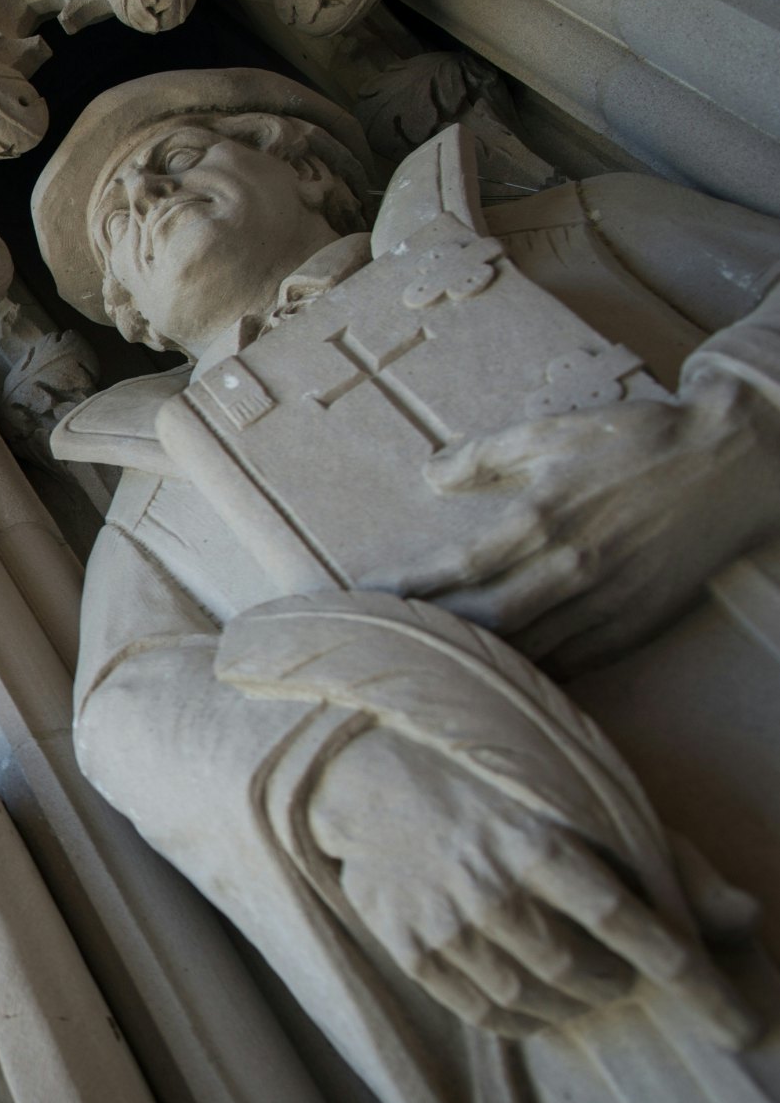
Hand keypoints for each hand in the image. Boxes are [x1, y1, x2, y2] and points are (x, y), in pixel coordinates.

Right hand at [311, 731, 755, 1043]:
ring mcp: (442, 920)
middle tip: (623, 975)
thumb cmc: (496, 784)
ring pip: (531, 1001)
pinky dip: (523, 1020)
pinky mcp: (406, 943)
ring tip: (581, 988)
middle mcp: (488, 886)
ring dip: (574, 1007)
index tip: (742, 1029)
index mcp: (537, 841)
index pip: (630, 927)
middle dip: (619, 986)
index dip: (693, 983)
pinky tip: (536, 1001)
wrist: (371, 772)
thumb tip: (746, 919)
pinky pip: (481, 1011)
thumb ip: (670, 862)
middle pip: (581, 974)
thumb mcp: (586, 801)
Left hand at [396, 372, 779, 670]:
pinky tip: (493, 671)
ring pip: (523, 650)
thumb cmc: (640, 441)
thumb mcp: (555, 431)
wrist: (736, 464)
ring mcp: (606, 604)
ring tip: (425, 656)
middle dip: (427, 630)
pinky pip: (568, 663)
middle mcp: (572, 569)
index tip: (365, 592)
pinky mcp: (633, 626)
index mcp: (545, 518)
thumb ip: (486, 454)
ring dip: (471, 657)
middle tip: (382, 635)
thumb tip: (430, 475)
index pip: (456, 568)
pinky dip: (525, 671)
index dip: (406, 586)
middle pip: (481, 621)